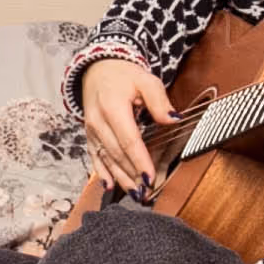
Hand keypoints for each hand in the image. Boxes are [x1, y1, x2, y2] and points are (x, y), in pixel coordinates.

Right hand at [80, 56, 178, 199]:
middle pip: (117, 154)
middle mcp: (98, 122)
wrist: (98, 69)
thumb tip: (173, 120)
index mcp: (112, 108)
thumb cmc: (124, 75)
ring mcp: (91, 130)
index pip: (129, 141)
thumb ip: (159, 101)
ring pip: (106, 159)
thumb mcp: (146, 80)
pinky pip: (95, 156)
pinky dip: (101, 173)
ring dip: (120, 178)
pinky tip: (109, 186)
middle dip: (132, 175)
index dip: (140, 161)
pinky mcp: (89, 135)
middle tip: (147, 192)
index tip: (150, 178)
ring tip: (134, 194)